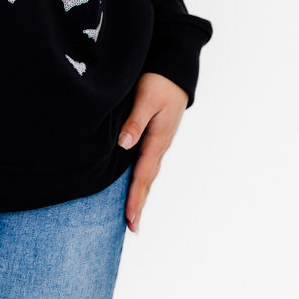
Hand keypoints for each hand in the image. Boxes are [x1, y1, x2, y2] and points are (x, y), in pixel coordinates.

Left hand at [117, 71, 189, 232]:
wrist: (175, 71)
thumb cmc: (159, 82)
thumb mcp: (146, 99)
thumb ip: (134, 122)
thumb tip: (123, 145)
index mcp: (157, 140)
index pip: (143, 175)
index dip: (135, 198)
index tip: (129, 218)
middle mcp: (159, 145)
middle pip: (147, 180)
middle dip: (139, 203)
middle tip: (132, 227)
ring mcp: (159, 142)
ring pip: (147, 173)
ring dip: (140, 193)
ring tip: (133, 213)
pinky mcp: (156, 135)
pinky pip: (147, 162)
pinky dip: (141, 178)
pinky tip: (136, 183)